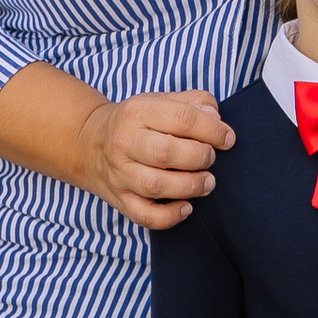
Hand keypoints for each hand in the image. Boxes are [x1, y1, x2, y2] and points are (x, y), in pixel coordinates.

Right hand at [82, 89, 234, 230]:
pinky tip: (186, 207)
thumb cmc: (137, 122)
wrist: (89, 143)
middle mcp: (125, 142)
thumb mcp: (160, 101)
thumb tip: (215, 119)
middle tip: (211, 159)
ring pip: (156, 186)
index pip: (182, 118)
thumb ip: (193, 103)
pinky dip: (169, 217)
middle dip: (200, 157)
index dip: (212, 130)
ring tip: (206, 183)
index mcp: (138, 112)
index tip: (228, 139)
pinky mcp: (119, 199)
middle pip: (166, 153)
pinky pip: (144, 215)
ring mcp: (120, 173)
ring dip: (189, 186)